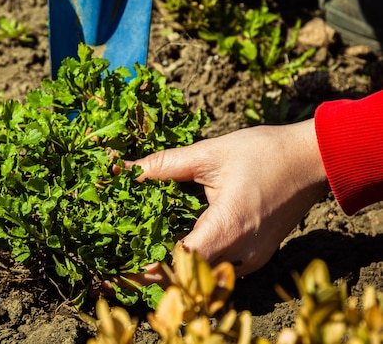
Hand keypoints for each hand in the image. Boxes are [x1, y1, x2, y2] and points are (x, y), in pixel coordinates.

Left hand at [128, 119, 329, 277]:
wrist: (313, 159)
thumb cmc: (264, 153)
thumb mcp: (208, 154)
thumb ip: (163, 165)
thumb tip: (124, 169)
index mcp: (229, 229)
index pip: (180, 263)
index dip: (147, 268)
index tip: (119, 267)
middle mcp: (242, 254)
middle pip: (189, 277)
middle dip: (154, 274)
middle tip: (122, 266)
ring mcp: (252, 260)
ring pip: (205, 278)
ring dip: (174, 271)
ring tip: (140, 259)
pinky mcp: (256, 256)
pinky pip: (220, 269)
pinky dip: (196, 265)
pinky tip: (173, 251)